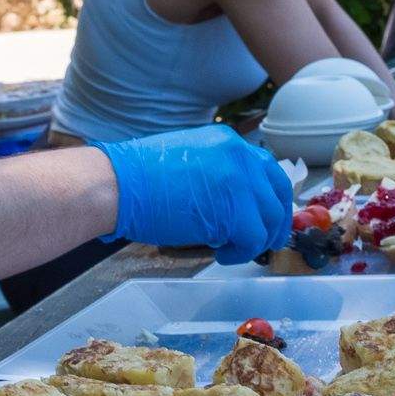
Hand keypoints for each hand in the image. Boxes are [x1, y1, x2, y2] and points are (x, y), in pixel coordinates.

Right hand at [91, 125, 293, 263]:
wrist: (118, 184)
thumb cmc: (138, 178)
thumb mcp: (188, 160)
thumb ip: (217, 172)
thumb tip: (233, 200)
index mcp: (227, 142)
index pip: (267, 170)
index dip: (273, 197)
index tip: (270, 216)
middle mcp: (239, 156)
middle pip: (276, 194)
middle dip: (275, 222)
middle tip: (268, 242)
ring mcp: (239, 181)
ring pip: (267, 220)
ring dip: (253, 240)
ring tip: (231, 249)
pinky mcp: (234, 210)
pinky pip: (253, 239)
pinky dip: (240, 252)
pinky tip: (222, 254)